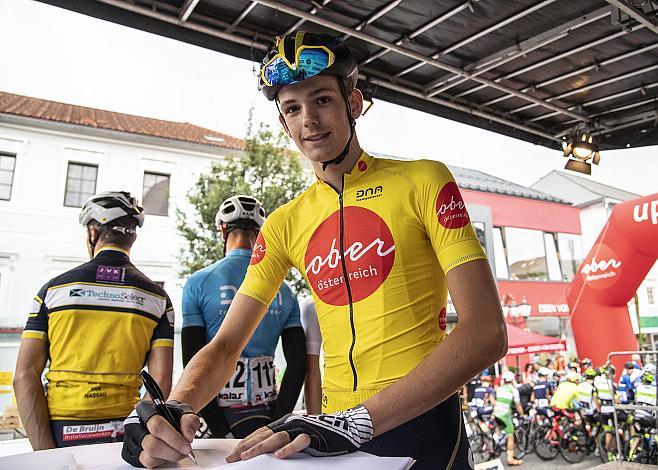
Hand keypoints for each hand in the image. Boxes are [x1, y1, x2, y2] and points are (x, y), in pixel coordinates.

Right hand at [121, 400, 199, 467]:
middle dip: (172, 451)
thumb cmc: (173, 415)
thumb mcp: (185, 412)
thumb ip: (189, 421)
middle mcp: (135, 425)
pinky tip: (168, 454)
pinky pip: (148, 464)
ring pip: (149, 457)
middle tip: (185, 451)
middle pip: (152, 445)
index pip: (157, 426)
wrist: (168, 419)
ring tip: (178, 451)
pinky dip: (161, 461)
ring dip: (168, 457)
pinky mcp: (133, 454)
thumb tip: (188, 436)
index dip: (174, 438)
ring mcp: (132, 441)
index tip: (186, 445)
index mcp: (146, 410)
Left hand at [226, 405, 373, 461]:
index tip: (232, 455)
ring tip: (248, 456)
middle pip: (264, 435)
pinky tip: (279, 456)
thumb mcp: (297, 438)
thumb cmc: (321, 435)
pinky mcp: (315, 434)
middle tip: (234, 458)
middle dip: (247, 447)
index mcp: (284, 423)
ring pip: (277, 437)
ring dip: (261, 447)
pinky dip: (289, 448)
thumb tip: (266, 452)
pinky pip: (300, 441)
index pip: (260, 433)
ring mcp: (302, 428)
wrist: (346, 426)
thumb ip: (283, 441)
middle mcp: (290, 423)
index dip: (245, 443)